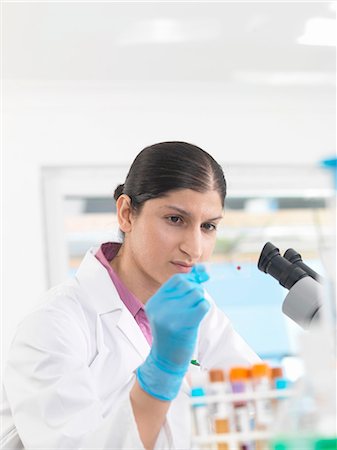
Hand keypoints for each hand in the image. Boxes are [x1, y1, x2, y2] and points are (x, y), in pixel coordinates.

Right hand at [136, 265, 209, 400]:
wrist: (165, 362)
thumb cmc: (172, 334)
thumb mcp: (171, 310)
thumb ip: (184, 290)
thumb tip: (203, 270)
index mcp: (154, 302)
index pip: (176, 280)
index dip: (191, 279)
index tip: (201, 282)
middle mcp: (160, 307)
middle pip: (187, 285)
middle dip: (197, 290)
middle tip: (196, 303)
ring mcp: (170, 316)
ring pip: (196, 293)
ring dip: (201, 300)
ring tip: (195, 312)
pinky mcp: (183, 324)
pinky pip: (202, 305)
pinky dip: (205, 308)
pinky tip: (199, 317)